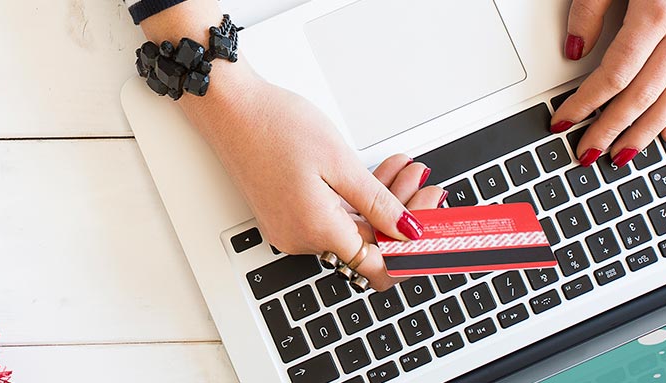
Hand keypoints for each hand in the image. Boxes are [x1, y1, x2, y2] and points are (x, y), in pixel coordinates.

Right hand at [178, 77, 442, 290]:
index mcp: (317, 230)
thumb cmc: (274, 127)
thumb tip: (408, 231)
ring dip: (382, 202)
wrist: (230, 109)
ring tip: (404, 168)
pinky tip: (376, 174)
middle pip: (369, 244)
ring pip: (352, 227)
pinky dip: (357, 198)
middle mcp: (300, 238)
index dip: (413, 246)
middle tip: (425, 183)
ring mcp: (290, 227)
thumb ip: (378, 204)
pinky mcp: (285, 213)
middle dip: (403, 214)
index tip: (435, 223)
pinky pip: (332, 217)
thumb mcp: (340, 162)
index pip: (380, 264)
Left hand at [553, 0, 665, 166]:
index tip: (564, 121)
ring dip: (649, 130)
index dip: (585, 104)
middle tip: (588, 151)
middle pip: (645, 94)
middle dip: (613, 128)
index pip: (614, 76)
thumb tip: (574, 53)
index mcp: (658, 11)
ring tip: (624, 153)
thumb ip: (589, 11)